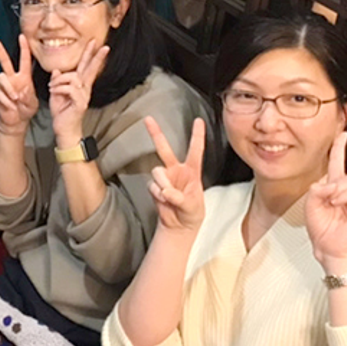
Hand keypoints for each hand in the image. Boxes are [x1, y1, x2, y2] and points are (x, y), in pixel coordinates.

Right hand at [0, 35, 38, 135]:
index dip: (23, 48)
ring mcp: (3, 86)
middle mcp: (12, 78)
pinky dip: (6, 101)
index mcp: (24, 77)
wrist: (16, 122)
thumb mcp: (33, 102)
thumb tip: (20, 90)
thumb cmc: (26, 110)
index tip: (22, 36)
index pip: (24, 60)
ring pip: (2, 78)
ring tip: (15, 99)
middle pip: (4, 61)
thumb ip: (29, 95)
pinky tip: (11, 106)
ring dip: (9, 89)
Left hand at [49, 40, 108, 145]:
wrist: (63, 129)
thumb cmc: (61, 112)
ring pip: (74, 78)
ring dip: (60, 80)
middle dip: (95, 56)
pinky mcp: (80, 103)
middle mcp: (84, 89)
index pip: (86, 67)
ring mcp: (83, 96)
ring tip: (52, 87)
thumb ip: (57, 81)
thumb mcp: (56, 93)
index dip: (91, 55)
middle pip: (90, 69)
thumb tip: (56, 70)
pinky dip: (59, 88)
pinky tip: (54, 92)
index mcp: (80, 85)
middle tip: (103, 46)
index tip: (95, 44)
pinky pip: (70, 89)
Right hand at [145, 116, 206, 232]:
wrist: (179, 226)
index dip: (197, 135)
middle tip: (148, 119)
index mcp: (192, 171)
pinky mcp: (155, 187)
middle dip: (155, 133)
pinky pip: (152, 186)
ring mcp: (164, 178)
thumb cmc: (192, 213)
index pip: (196, 150)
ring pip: (157, 172)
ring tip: (171, 199)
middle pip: (164, 148)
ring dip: (163, 185)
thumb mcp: (193, 206)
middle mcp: (176, 170)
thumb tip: (166, 191)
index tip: (198, 120)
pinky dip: (158, 195)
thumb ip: (180, 198)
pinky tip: (164, 202)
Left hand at [305, 128, 346, 267]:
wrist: (328, 246)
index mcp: (334, 186)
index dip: (341, 147)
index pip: (339, 162)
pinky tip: (337, 204)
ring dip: (335, 190)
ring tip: (331, 202)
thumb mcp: (310, 203)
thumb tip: (331, 184)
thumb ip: (318, 189)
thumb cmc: (320, 227)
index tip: (345, 133)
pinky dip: (342, 197)